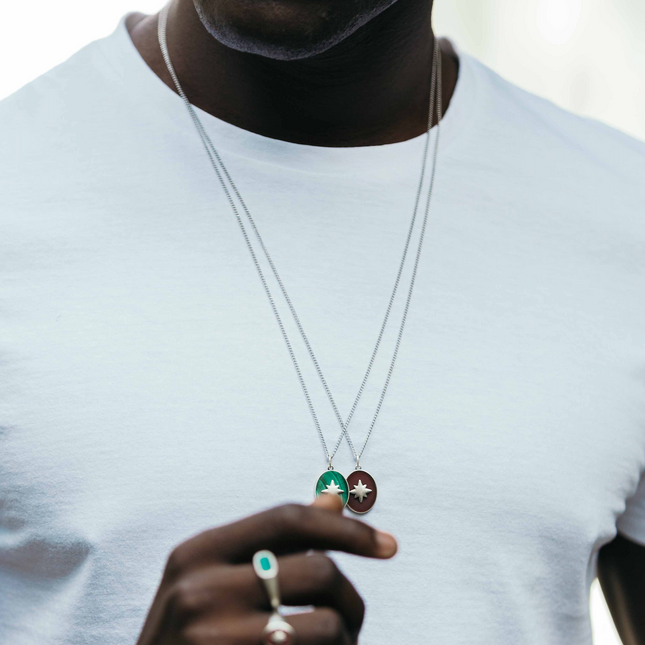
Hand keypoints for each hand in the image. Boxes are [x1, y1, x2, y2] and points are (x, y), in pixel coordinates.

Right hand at [136, 494, 397, 644]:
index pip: (288, 519)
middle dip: (351, 599)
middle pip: (318, 571)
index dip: (345, 528)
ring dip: (345, 640)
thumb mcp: (220, 580)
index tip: (389, 545)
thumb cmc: (193, 637)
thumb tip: (334, 495)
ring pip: (326, 624)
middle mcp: (199, 589)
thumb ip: (276, 540)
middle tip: (352, 623)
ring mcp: (212, 638)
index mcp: (198, 551)